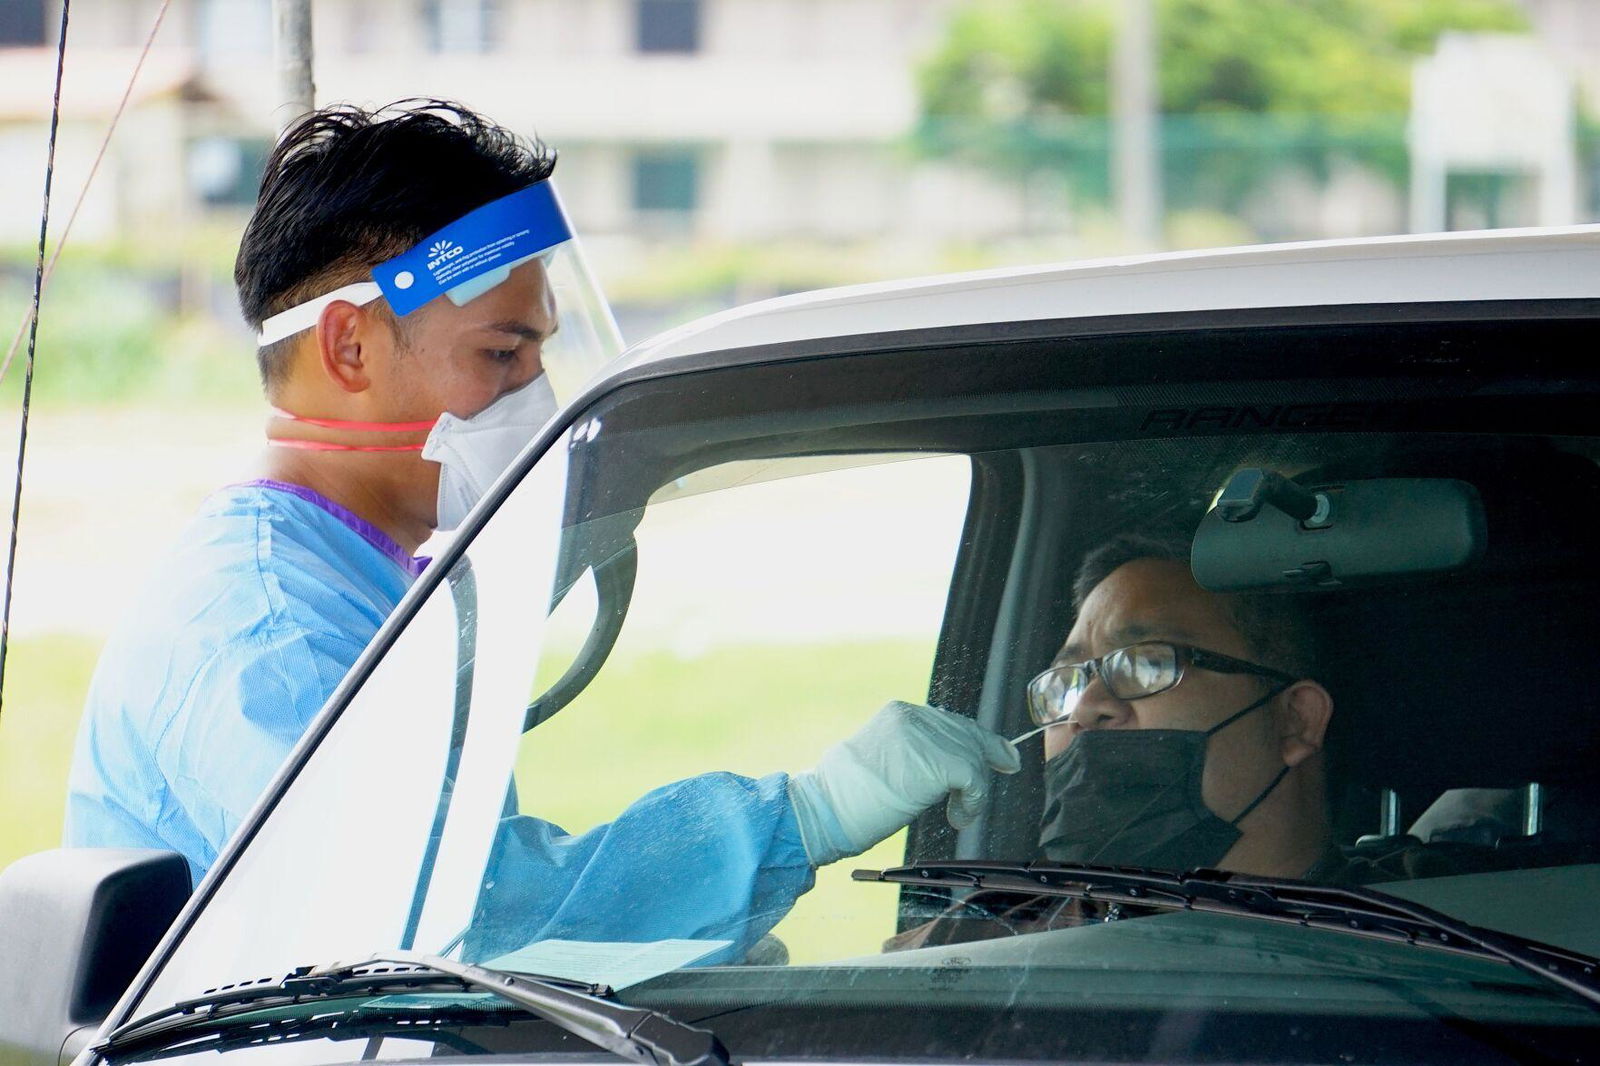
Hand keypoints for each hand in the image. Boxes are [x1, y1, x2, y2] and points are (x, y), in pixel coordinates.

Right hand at [787, 701, 1020, 866]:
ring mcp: (924, 737)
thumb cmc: (847, 798)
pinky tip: (958, 817)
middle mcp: (913, 717)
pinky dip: (973, 801)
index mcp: (899, 713)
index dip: (978, 738)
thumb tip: (949, 766)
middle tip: (1008, 768)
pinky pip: (973, 779)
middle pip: (968, 732)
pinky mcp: (936, 762)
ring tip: (958, 813)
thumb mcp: (883, 760)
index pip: (950, 721)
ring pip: (973, 756)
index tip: (999, 753)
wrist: (825, 810)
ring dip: (974, 788)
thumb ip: (915, 753)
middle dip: (989, 754)